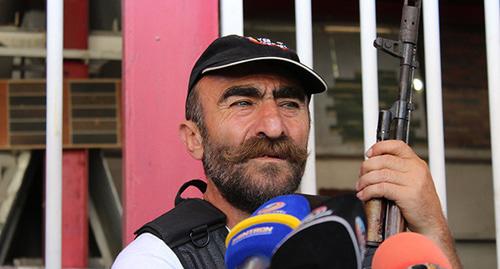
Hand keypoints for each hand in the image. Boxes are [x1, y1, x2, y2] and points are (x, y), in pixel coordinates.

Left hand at [355, 140, 461, 267]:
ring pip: (380, 174)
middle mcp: (416, 169)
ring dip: (365, 180)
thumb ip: (398, 172)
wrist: (431, 223)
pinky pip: (381, 188)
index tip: (368, 154)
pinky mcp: (407, 195)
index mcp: (417, 164)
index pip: (397, 146)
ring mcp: (413, 182)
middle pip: (384, 160)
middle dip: (367, 167)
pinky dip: (369, 191)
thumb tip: (372, 166)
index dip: (380, 147)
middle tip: (360, 176)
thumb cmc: (419, 204)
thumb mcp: (413, 182)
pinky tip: (364, 195)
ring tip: (359, 187)